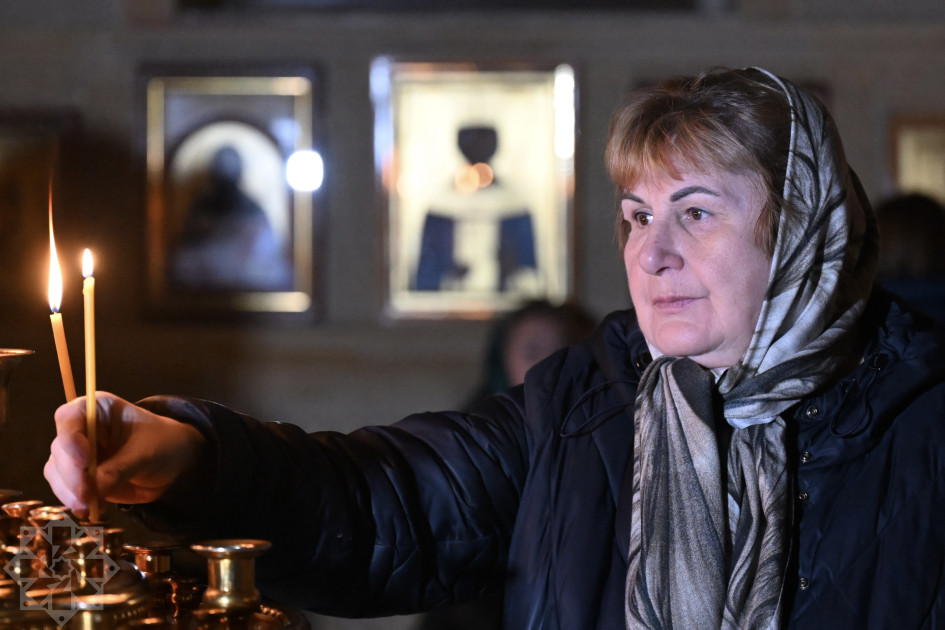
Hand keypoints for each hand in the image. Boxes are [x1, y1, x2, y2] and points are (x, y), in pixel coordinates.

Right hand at [44, 392, 204, 516]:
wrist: (175, 461)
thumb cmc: (162, 443)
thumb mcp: (146, 453)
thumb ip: (119, 469)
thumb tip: (93, 490)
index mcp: (98, 410)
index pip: (69, 417)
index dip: (70, 439)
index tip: (84, 461)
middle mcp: (81, 429)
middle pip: (60, 449)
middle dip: (71, 475)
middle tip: (86, 495)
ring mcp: (77, 454)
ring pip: (57, 471)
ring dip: (69, 492)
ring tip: (89, 507)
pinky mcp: (80, 477)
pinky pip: (65, 489)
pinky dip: (74, 501)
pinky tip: (92, 509)